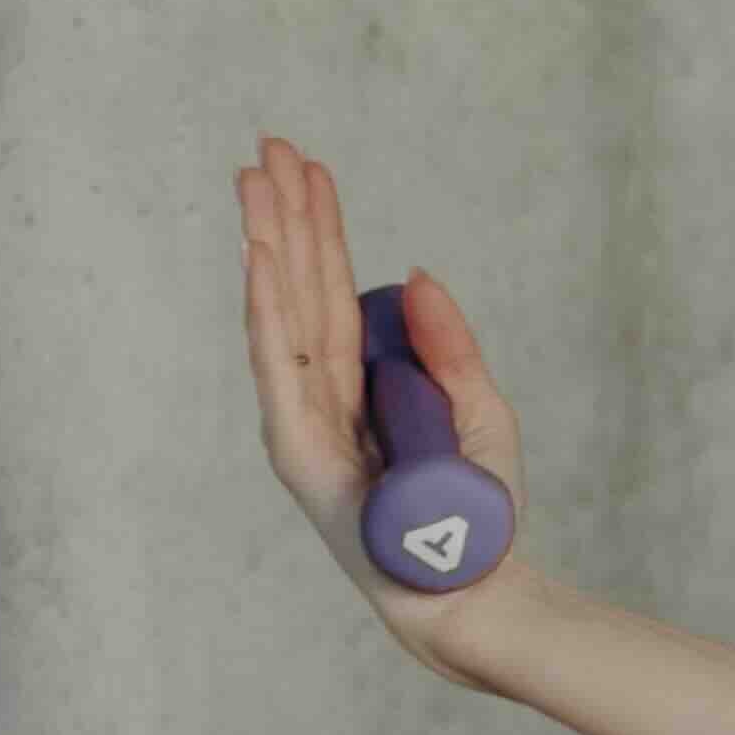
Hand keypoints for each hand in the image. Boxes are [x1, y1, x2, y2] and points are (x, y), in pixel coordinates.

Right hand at [236, 135, 532, 683]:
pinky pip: (281, 367)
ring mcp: (304, 424)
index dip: (320, 229)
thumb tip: (418, 274)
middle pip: (300, 290)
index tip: (306, 167)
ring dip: (267, 243)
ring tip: (254, 179)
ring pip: (283, 313)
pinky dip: (268, 309)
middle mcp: (322, 400)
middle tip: (267, 145)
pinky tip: (259, 256)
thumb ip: (447, 345)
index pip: (333, 292)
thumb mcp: (480, 410)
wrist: (474, 589)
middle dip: (284, 215)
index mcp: (359, 386)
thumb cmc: (478, 513)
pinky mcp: (298, 453)